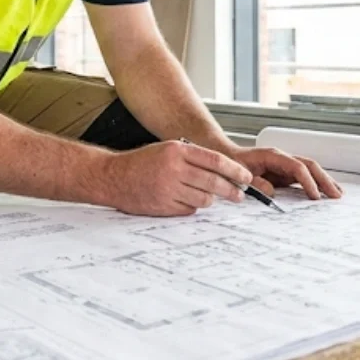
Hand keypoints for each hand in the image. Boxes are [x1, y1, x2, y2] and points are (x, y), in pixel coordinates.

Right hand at [93, 141, 254, 216]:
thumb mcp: (167, 150)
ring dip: (209, 199)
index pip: (215, 160)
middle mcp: (174, 168)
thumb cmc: (141, 163)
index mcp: (177, 150)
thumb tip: (222, 171)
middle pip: (214, 182)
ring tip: (207, 197)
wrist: (114, 177)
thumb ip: (193, 158)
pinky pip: (189, 210)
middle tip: (239, 194)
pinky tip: (184, 200)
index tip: (246, 177)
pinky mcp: (164, 206)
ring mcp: (169, 189)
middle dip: (231, 190)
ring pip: (204, 199)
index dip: (234, 170)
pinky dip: (191, 207)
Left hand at [227, 147, 342, 200]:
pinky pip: (304, 176)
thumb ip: (254, 183)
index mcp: (272, 156)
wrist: (225, 157)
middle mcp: (282, 158)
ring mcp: (284, 164)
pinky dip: (316, 184)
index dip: (307, 181)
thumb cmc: (230, 164)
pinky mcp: (284, 172)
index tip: (315, 196)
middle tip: (337, 195)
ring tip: (339, 194)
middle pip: (309, 165)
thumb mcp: (237, 174)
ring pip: (310, 170)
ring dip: (324, 181)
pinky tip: (325, 192)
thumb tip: (272, 192)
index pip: (297, 167)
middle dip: (324, 180)